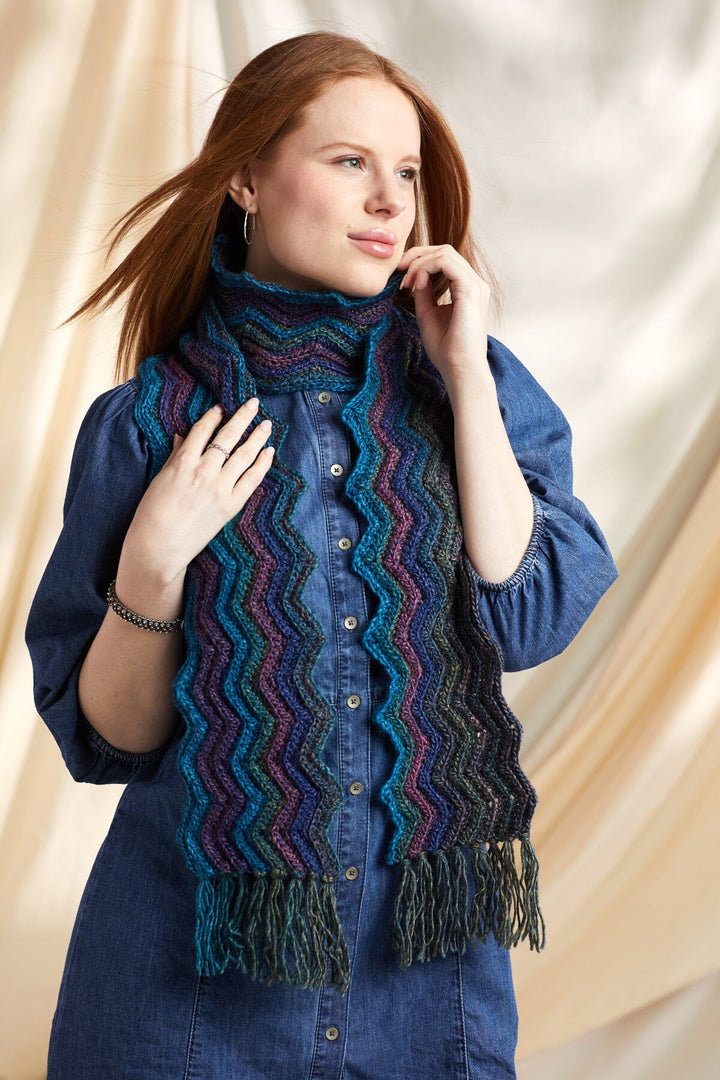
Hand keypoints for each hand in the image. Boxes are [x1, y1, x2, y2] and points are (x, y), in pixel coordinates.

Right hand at [119, 397, 274, 598]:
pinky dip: (262, 464)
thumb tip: (182, 436)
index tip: (222, 407)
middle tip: (253, 403)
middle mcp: (204, 470)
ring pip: (244, 454)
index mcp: (182, 461)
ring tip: (266, 424)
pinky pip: (251, 479)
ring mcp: (219, 487)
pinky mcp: (230, 505)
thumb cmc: (152, 514)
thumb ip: (175, 456)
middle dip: (242, 416)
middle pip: (228, 436)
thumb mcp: (160, 479)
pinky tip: (269, 452)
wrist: (158, 547)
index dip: (214, 416)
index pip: (203, 430)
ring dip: (257, 436)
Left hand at [397, 245, 490, 392]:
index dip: (419, 261)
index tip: (400, 278)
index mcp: (467, 289)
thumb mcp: (428, 314)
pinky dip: (425, 268)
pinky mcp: (470, 289)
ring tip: (404, 281)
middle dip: (417, 255)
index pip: (444, 259)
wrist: (459, 369)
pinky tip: (414, 284)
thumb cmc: (446, 349)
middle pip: (445, 250)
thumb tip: (414, 276)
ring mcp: (475, 284)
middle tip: (397, 270)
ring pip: (444, 252)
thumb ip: (423, 292)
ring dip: (419, 262)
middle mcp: (475, 283)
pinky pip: (445, 262)